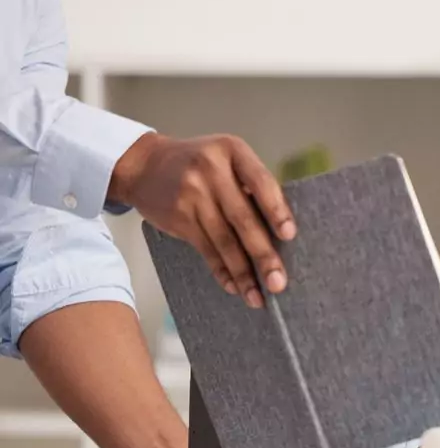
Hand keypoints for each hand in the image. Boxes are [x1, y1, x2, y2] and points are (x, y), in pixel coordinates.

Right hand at [109, 133, 296, 308]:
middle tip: (278, 282)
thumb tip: (280, 234)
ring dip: (243, 273)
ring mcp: (192, 194)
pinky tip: (234, 286)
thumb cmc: (198, 165)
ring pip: (224, 240)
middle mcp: (212, 170)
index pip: (261, 182)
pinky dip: (222, 271)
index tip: (289, 235)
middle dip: (263, 255)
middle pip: (243, 218)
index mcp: (233, 151)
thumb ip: (250, 185)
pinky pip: (206, 249)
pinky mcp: (179, 216)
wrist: (143, 165)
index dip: (276, 210)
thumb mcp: (226, 159)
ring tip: (258, 297)